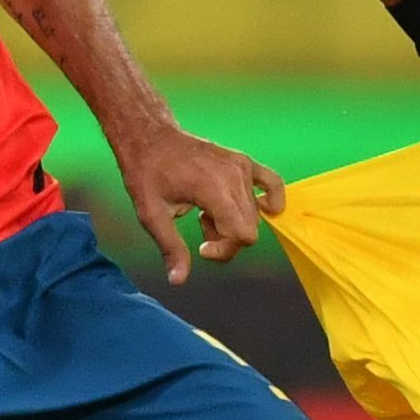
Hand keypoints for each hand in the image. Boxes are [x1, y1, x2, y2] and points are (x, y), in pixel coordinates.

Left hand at [113, 120, 283, 283]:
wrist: (150, 138)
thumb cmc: (146, 174)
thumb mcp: (151, 215)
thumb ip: (171, 248)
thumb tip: (178, 280)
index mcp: (213, 188)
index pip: (243, 235)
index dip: (224, 250)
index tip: (200, 248)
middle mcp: (234, 175)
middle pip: (250, 228)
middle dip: (226, 239)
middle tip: (199, 227)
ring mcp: (242, 166)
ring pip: (255, 214)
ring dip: (232, 222)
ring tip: (204, 211)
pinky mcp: (244, 161)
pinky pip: (272, 183)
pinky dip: (270, 200)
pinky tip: (263, 208)